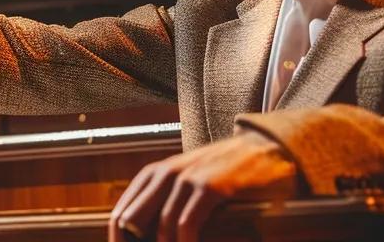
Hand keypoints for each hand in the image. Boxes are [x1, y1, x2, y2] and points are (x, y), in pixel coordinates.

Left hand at [108, 131, 298, 241]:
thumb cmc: (224, 172)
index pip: (120, 215)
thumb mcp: (186, 183)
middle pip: (131, 222)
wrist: (264, 149)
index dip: (120, 239)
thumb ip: (164, 204)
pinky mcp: (209, 187)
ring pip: (162, 228)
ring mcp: (186, 179)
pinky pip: (187, 225)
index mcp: (152, 175)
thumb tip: (141, 233)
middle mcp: (164, 174)